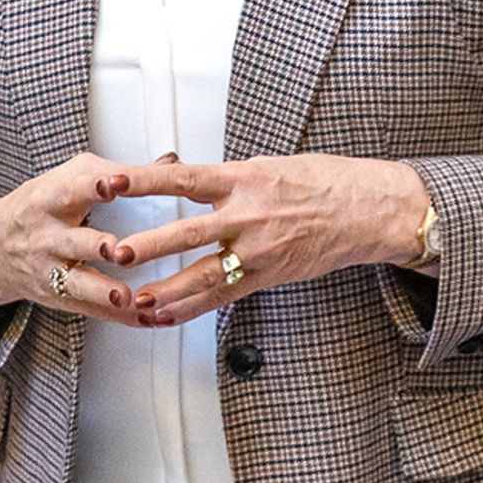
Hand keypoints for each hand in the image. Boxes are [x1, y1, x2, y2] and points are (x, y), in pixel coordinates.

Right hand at [0, 152, 159, 324]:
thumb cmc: (41, 205)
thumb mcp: (69, 179)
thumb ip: (118, 173)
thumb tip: (170, 163)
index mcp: (50, 198)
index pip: (72, 188)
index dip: (94, 186)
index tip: (116, 183)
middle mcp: (47, 235)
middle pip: (72, 240)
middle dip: (96, 245)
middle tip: (118, 248)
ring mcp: (51, 269)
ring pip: (78, 283)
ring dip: (103, 291)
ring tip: (125, 296)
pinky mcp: (59, 296)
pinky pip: (91, 310)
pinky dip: (120, 317)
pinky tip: (144, 319)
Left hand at [111, 155, 433, 326]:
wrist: (369, 208)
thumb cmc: (323, 181)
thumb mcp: (270, 166)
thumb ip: (228, 179)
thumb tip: (188, 179)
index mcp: (243, 178)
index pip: (182, 177)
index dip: (145, 180)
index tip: (113, 181)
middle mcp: (248, 214)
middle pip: (188, 232)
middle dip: (150, 245)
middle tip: (117, 253)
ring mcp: (258, 249)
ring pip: (204, 272)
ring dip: (166, 288)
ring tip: (134, 299)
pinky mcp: (269, 275)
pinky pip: (224, 295)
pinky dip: (192, 307)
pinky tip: (167, 316)